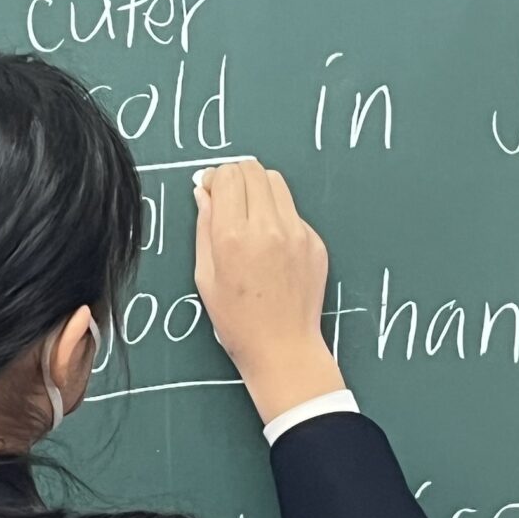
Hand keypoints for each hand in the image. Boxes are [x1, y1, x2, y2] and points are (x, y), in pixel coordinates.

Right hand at [193, 158, 347, 426]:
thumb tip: (205, 194)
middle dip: (236, 177)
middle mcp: (268, 228)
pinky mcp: (315, 242)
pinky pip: (293, 210)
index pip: (228, 176)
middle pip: (253, 170)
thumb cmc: (238, 321)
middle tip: (229, 198)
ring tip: (250, 215)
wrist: (283, 348)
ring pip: (276, 182)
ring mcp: (296, 233)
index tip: (212, 191)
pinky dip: (278, 214)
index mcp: (233, 236)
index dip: (215, 178)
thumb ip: (204, 228)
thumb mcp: (205, 276)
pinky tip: (270, 243)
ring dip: (259, 189)